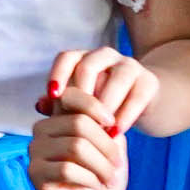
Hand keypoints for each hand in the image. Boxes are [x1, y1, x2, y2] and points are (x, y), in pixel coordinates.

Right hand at [30, 95, 129, 189]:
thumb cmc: (104, 173)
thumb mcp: (112, 144)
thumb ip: (106, 125)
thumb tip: (104, 118)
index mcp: (59, 117)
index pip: (69, 95)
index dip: (94, 106)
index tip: (113, 125)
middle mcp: (42, 130)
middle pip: (78, 123)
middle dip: (106, 145)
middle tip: (116, 163)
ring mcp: (34, 151)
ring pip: (76, 147)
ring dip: (101, 165)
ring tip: (110, 177)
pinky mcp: (34, 174)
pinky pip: (67, 170)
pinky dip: (90, 178)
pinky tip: (96, 185)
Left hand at [42, 45, 161, 136]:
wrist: (144, 104)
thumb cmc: (101, 104)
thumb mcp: (79, 104)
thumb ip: (60, 104)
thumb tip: (40, 105)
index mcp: (83, 58)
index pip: (66, 57)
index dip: (58, 73)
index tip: (53, 95)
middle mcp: (105, 57)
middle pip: (89, 67)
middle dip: (82, 94)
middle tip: (77, 120)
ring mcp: (129, 66)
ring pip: (117, 79)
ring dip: (105, 106)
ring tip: (97, 131)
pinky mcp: (149, 82)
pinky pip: (137, 96)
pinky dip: (125, 116)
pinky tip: (115, 133)